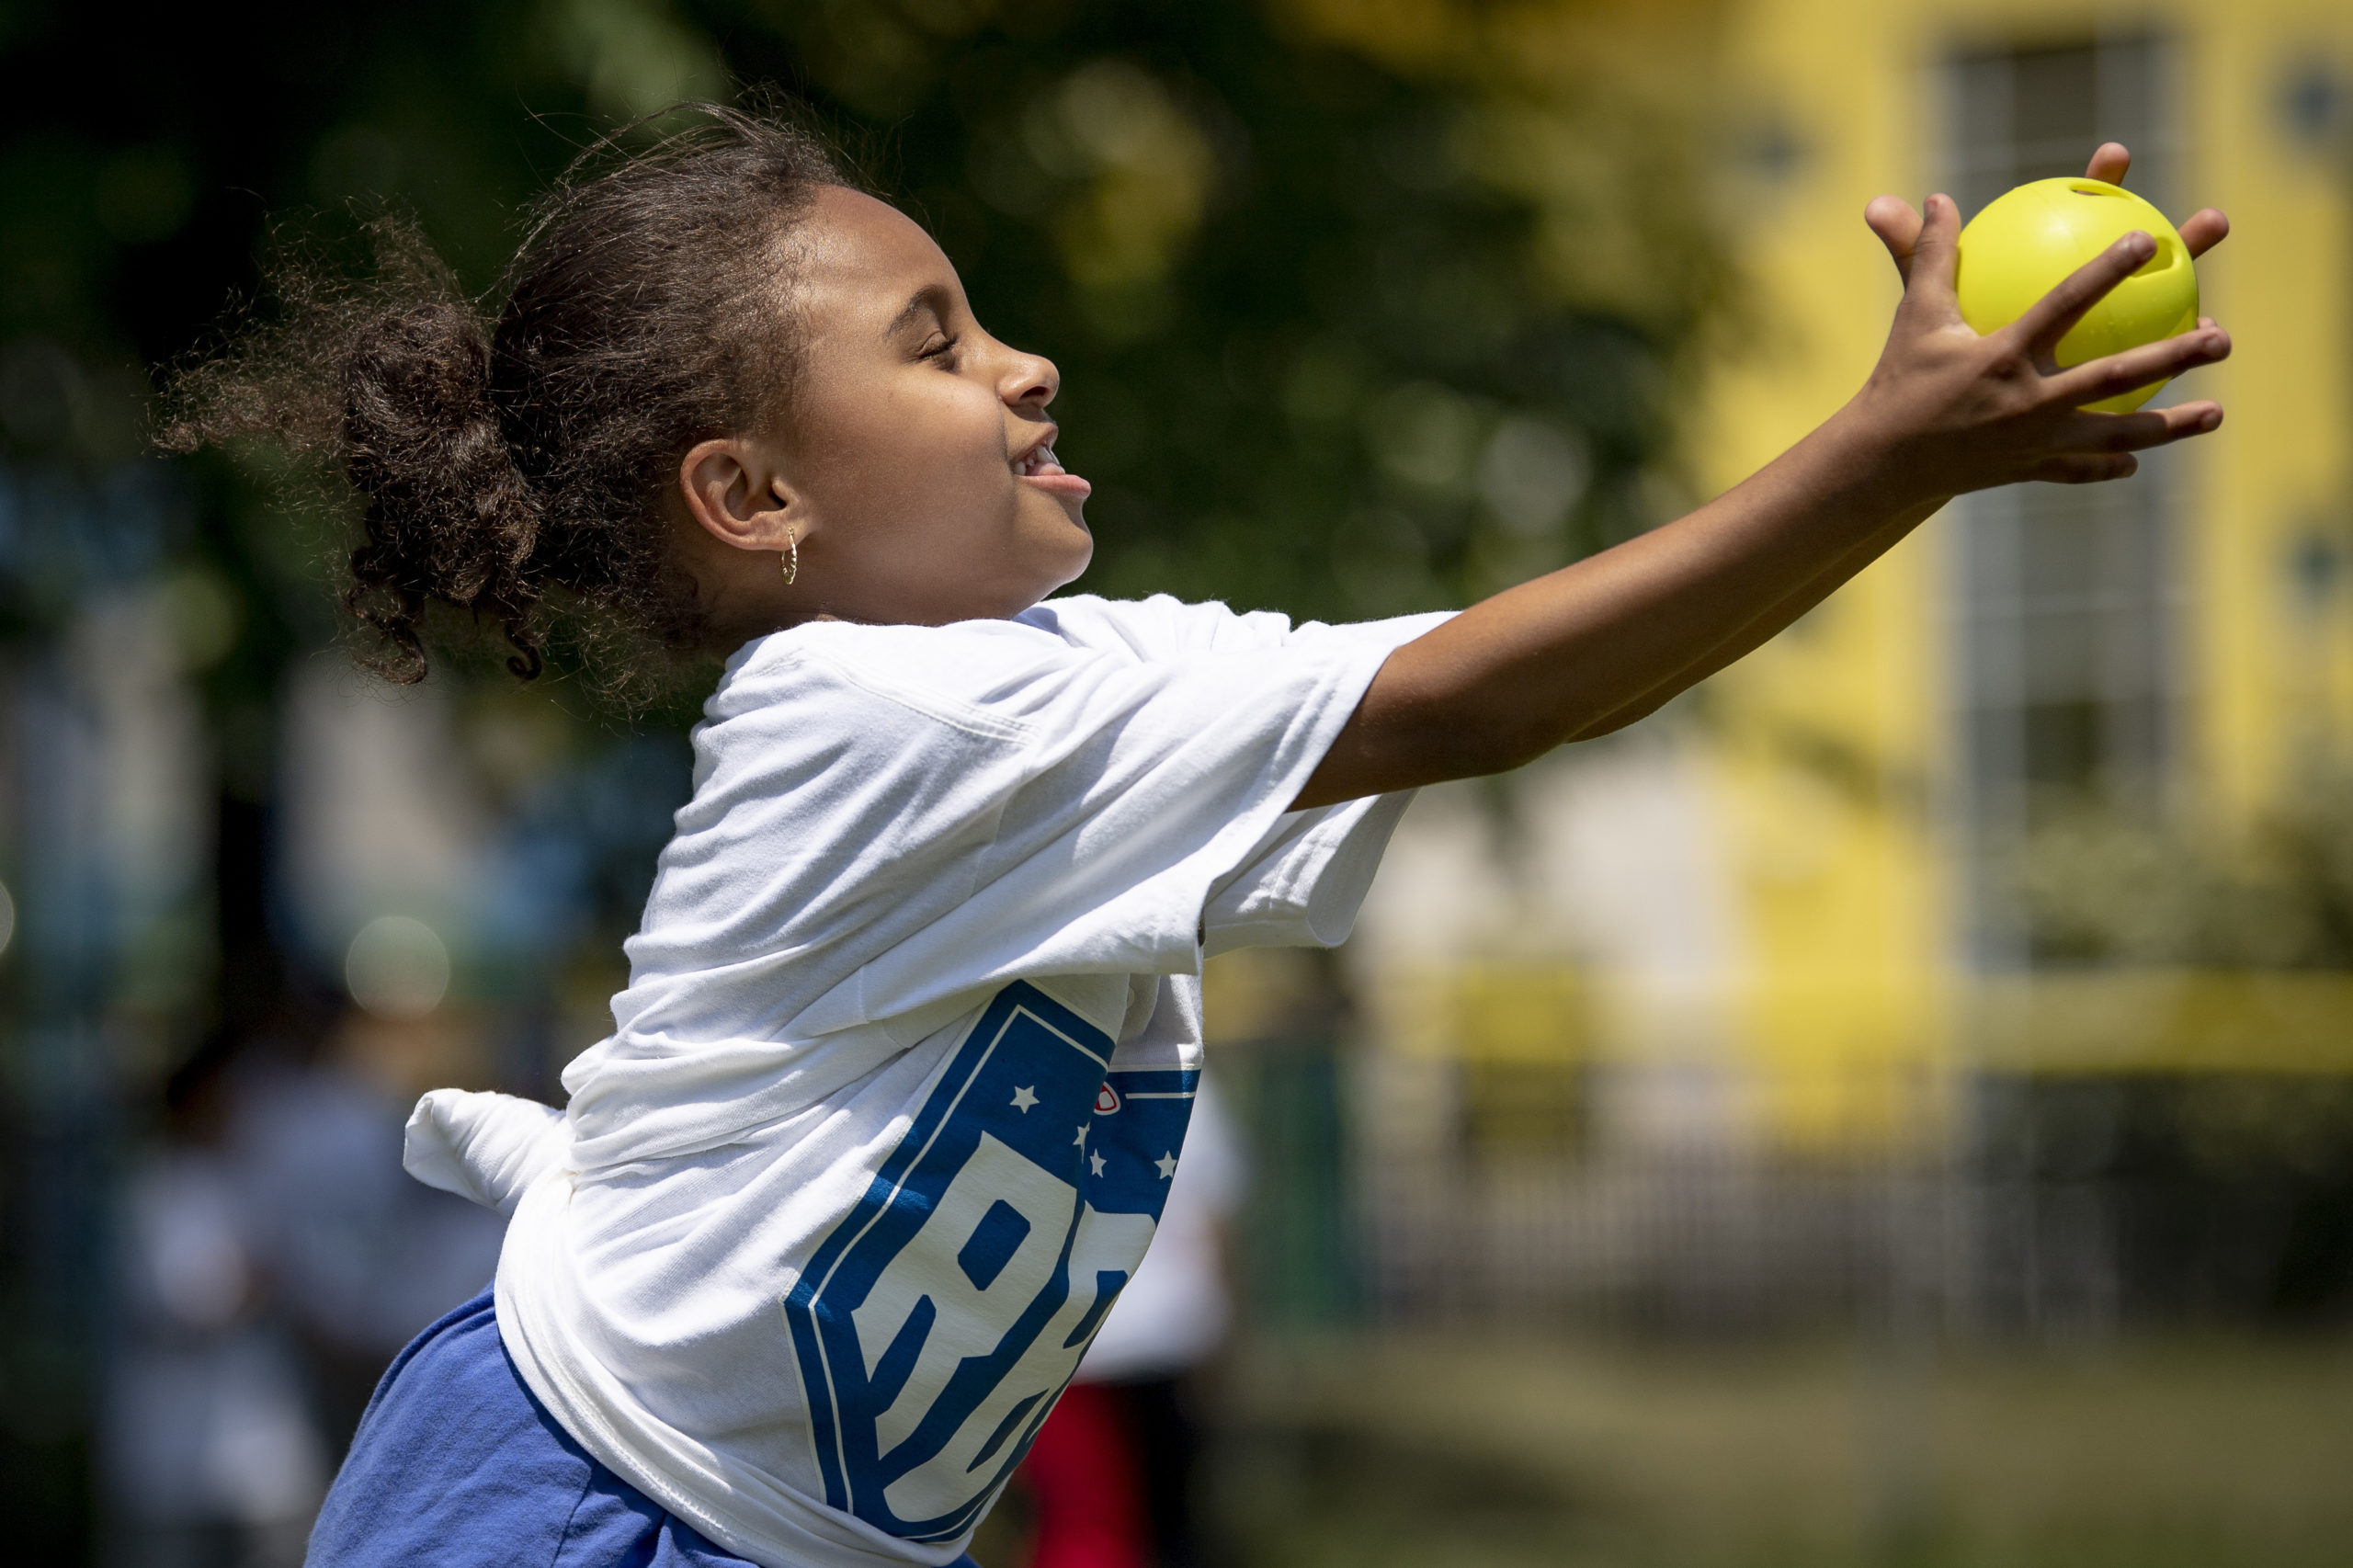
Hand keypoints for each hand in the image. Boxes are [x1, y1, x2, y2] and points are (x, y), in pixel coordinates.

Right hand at [1846, 142, 2228, 495]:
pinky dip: (2110, 463)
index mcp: (2002, 357)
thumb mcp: (1915, 317)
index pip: (2063, 305)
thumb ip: (1929, 256)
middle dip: (2173, 356)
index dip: (2106, 271)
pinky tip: (2139, 455)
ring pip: (2115, 431)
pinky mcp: (2027, 469)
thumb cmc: (1898, 381)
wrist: (1879, 464)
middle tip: (2221, 337)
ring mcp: (2032, 442)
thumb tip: (1937, 198)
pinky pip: (2079, 468)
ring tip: (2217, 413)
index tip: (2148, 240)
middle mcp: (2027, 401)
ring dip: (2172, 425)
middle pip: (2114, 375)